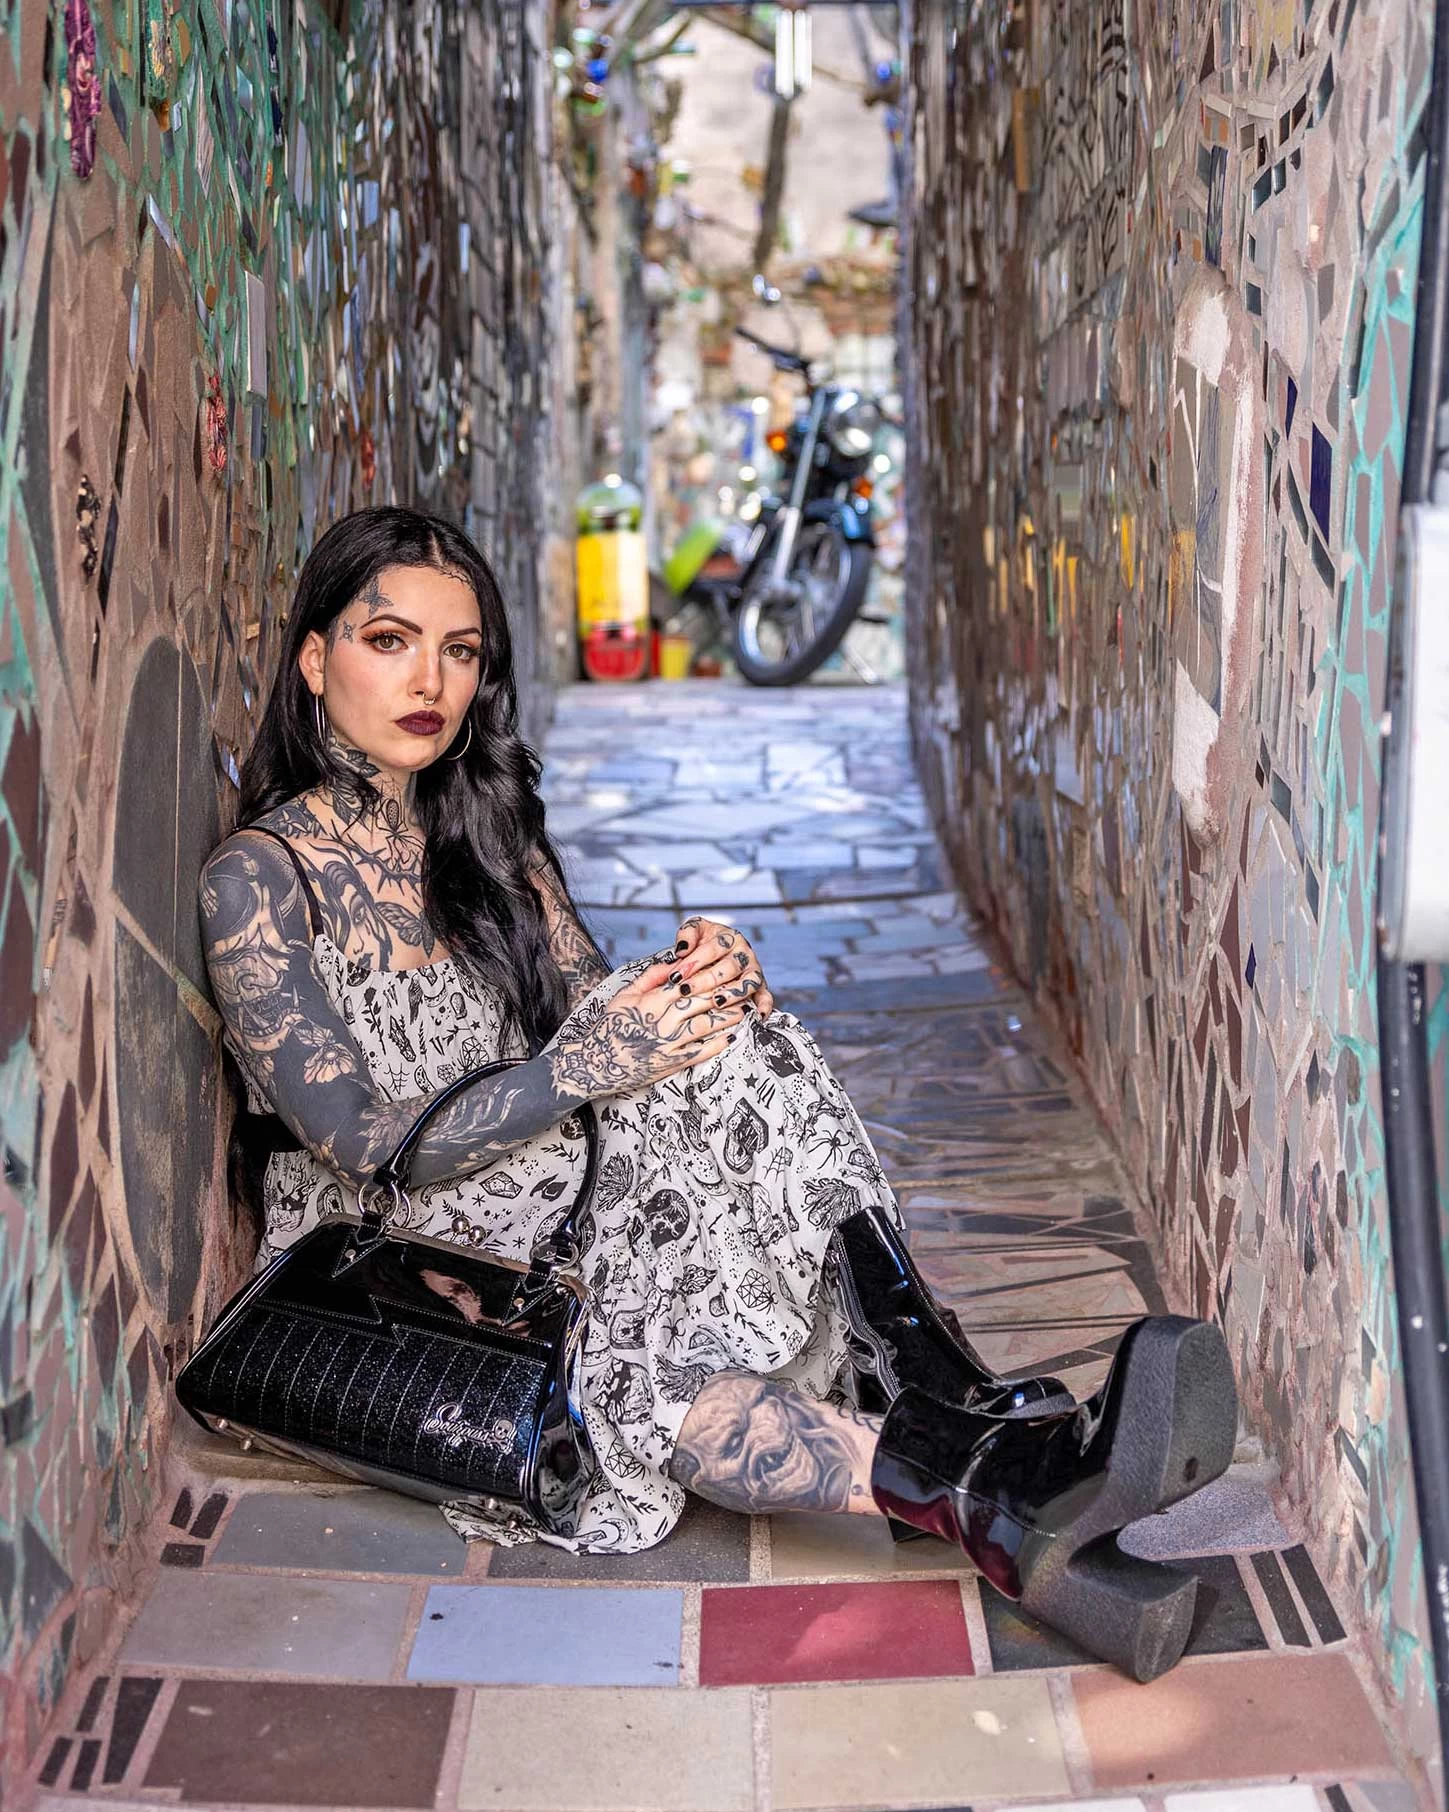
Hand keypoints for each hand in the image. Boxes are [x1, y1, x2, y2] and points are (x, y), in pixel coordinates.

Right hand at [545, 955, 757, 1098]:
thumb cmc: (610, 1025)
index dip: (708, 974)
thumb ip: (650, 977)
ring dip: (728, 1016)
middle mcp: (661, 1020)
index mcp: (650, 1001)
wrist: (596, 1064)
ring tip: (745, 1009)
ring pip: (705, 1024)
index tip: (726, 967)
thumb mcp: (624, 995)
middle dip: (726, 992)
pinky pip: (700, 1052)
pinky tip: (733, 1037)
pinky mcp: (671, 1063)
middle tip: (745, 985)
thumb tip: (675, 961)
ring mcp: (667, 1043)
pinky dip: (718, 1044)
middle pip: (701, 1001)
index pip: (687, 982)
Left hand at [669, 917, 775, 1019]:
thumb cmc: (704, 942)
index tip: (675, 975)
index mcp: (729, 938)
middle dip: (706, 980)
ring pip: (749, 982)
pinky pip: (766, 997)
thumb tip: (681, 950)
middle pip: (729, 967)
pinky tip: (757, 1016)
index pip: (712, 949)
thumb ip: (686, 935)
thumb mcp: (695, 931)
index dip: (693, 962)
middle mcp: (744, 953)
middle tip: (686, 990)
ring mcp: (754, 970)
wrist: (718, 953)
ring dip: (733, 993)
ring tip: (716, 1002)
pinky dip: (764, 1006)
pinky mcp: (761, 987)